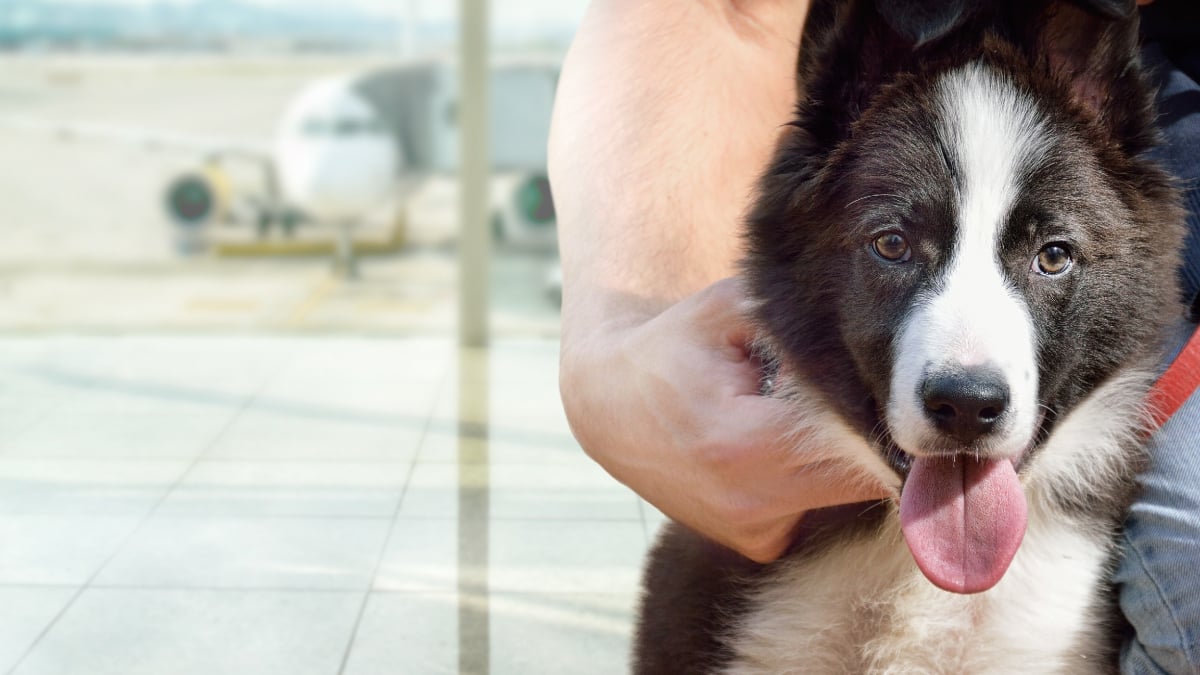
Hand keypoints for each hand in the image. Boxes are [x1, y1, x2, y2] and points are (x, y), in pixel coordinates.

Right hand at [560, 278, 889, 562]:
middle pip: (861, 476)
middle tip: (869, 394)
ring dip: (842, 457)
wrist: (610, 406)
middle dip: (872, 435)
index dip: (878, 408)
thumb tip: (871, 342)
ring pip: (843, 494)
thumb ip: (794, 320)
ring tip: (800, 412)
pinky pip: (815, 508)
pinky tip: (782, 445)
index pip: (856, 438)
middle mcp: (751, 501)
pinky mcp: (755, 542)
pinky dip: (813, 478)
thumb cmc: (673, 349)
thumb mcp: (727, 311)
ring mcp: (752, 530)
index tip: (888, 383)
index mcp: (747, 443)